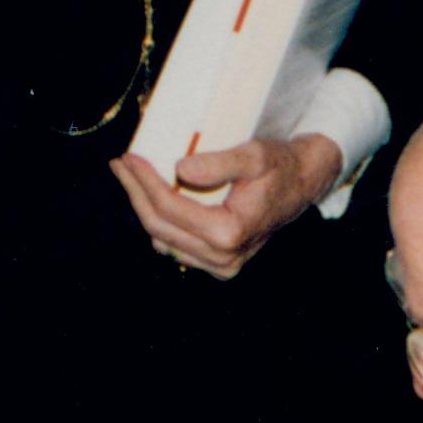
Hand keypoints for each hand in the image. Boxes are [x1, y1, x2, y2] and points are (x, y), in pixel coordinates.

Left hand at [109, 135, 342, 279]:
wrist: (301, 186)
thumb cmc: (279, 166)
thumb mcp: (253, 156)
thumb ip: (218, 163)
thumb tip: (180, 169)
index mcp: (229, 232)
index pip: (170, 208)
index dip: (144, 182)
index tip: (128, 157)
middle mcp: (224, 257)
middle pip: (160, 226)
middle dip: (136, 193)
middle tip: (121, 164)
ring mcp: (221, 266)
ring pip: (163, 239)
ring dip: (144, 208)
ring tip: (132, 177)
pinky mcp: (220, 265)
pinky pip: (177, 246)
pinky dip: (162, 222)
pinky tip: (153, 198)